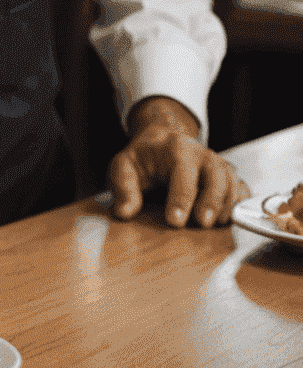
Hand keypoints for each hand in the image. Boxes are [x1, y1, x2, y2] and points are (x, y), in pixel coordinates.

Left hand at [108, 95, 248, 227]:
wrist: (165, 142)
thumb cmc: (145, 157)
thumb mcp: (125, 164)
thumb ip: (123, 185)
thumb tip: (125, 212)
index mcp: (177, 147)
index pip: (182, 171)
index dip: (180, 198)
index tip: (174, 221)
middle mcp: (203, 155)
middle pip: (216, 175)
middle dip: (211, 201)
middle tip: (202, 224)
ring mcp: (220, 166)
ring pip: (233, 183)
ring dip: (226, 206)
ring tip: (215, 225)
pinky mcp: (230, 178)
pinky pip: (243, 191)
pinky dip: (241, 205)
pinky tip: (230, 220)